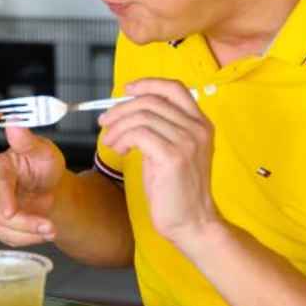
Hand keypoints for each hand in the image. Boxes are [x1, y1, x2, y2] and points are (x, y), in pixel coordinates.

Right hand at [0, 126, 64, 245]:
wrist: (46, 187)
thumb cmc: (43, 168)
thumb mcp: (44, 152)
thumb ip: (28, 141)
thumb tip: (13, 123)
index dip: (3, 199)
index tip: (11, 212)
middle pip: (0, 211)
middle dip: (27, 223)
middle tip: (51, 228)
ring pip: (3, 228)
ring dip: (30, 233)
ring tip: (52, 230)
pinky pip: (7, 237)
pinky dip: (27, 239)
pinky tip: (41, 232)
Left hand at [97, 78, 220, 249]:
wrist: (192, 221)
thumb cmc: (176, 188)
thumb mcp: (171, 150)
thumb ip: (160, 128)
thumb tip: (127, 109)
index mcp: (201, 123)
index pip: (175, 88)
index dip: (148, 84)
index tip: (126, 90)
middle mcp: (198, 128)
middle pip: (151, 100)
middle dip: (121, 109)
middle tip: (104, 122)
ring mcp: (188, 141)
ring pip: (141, 116)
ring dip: (118, 127)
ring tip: (111, 142)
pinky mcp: (173, 156)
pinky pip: (138, 133)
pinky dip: (121, 138)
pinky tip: (118, 150)